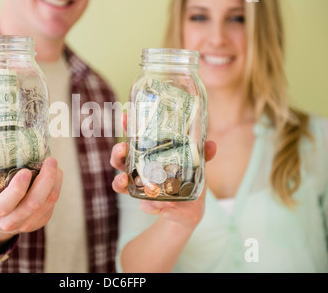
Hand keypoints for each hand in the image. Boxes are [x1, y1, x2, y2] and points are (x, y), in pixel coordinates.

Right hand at [0, 145, 62, 253]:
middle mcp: (10, 221)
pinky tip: (56, 175)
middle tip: (50, 160)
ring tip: (55, 165)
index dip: (17, 190)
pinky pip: (51, 206)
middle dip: (45, 181)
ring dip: (54, 183)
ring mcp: (26, 223)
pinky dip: (56, 189)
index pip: (5, 205)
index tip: (25, 171)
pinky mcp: (39, 222)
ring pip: (46, 204)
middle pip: (32, 204)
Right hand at [110, 113, 216, 228]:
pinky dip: (149, 205)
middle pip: (120, 158)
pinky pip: (143, 205)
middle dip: (118, 152)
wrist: (189, 210)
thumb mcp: (197, 165)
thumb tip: (210, 144)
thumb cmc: (189, 181)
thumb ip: (202, 155)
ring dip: (119, 180)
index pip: (134, 138)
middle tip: (122, 148)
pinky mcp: (148, 205)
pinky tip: (156, 204)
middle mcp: (139, 169)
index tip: (126, 117)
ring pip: (120, 181)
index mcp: (149, 155)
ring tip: (124, 179)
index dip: (128, 127)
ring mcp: (140, 188)